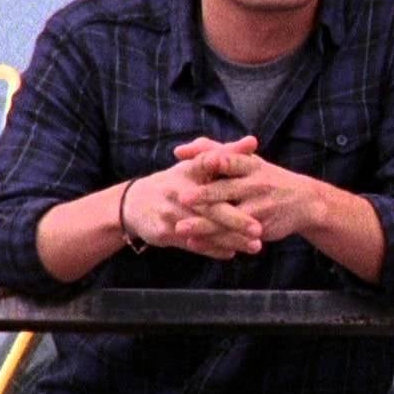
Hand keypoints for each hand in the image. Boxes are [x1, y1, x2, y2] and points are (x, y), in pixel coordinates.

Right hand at [124, 136, 263, 258]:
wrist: (135, 204)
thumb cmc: (176, 182)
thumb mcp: (196, 165)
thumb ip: (226, 154)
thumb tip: (254, 141)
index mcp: (188, 170)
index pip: (211, 165)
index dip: (230, 169)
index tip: (256, 175)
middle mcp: (178, 190)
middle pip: (210, 207)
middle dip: (236, 220)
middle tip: (259, 229)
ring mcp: (170, 213)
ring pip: (205, 230)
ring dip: (230, 240)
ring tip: (255, 247)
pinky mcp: (164, 232)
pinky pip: (193, 245)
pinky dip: (213, 250)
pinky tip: (232, 253)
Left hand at [177, 150, 329, 245]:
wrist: (304, 202)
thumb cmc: (265, 177)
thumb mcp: (247, 160)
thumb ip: (212, 151)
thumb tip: (177, 150)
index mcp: (251, 165)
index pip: (233, 160)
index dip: (219, 160)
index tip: (203, 161)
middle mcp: (256, 185)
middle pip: (227, 190)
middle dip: (206, 194)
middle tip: (182, 198)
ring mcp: (259, 208)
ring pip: (228, 218)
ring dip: (204, 224)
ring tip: (180, 228)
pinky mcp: (259, 229)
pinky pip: (233, 236)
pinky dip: (212, 241)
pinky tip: (193, 242)